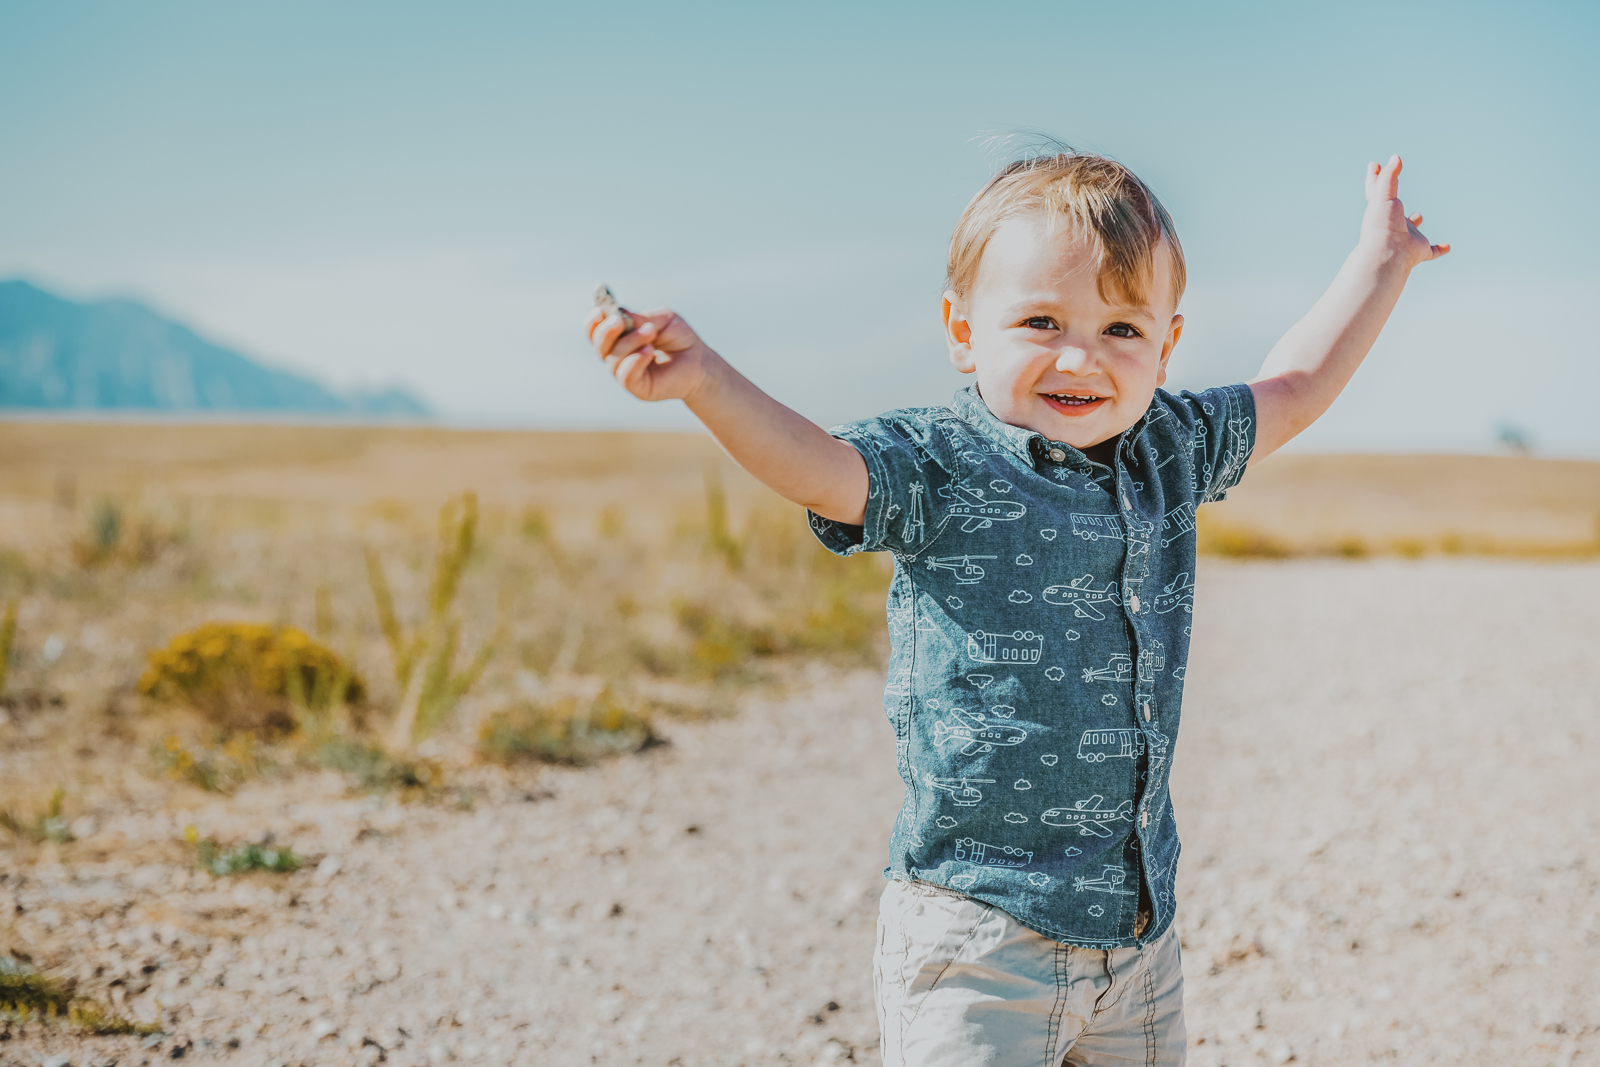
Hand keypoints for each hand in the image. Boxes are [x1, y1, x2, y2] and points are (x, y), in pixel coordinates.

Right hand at [583, 304, 716, 402]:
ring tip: (651, 333)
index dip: (593, 322)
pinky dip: (635, 360)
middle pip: (598, 346)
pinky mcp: (637, 388)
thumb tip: (618, 314)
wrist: (700, 362)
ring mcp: (626, 373)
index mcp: (619, 338)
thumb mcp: (662, 320)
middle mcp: (618, 357)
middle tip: (619, 320)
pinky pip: (626, 376)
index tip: (599, 311)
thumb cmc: (680, 339)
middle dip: (606, 331)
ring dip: (631, 342)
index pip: (595, 331)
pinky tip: (650, 351)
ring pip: (613, 358)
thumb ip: (640, 318)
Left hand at [1360, 154, 1449, 269]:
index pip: (1376, 190)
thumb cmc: (1382, 225)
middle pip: (1394, 213)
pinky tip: (1446, 247)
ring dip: (1415, 224)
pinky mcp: (1419, 251)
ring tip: (1418, 217)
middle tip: (1395, 198)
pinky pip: (1432, 251)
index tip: (1373, 165)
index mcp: (1381, 211)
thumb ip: (1388, 176)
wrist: (1387, 255)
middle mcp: (1393, 224)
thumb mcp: (1382, 196)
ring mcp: (1406, 238)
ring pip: (1411, 231)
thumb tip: (1394, 157)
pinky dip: (1439, 249)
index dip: (1374, 176)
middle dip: (1394, 204)